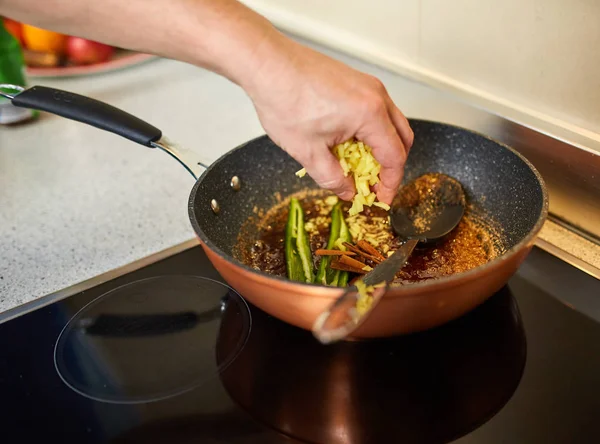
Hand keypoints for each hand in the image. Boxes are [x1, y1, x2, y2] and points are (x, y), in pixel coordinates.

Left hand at [245, 36, 413, 204]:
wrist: (267, 64)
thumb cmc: (284, 99)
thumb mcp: (308, 152)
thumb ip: (332, 178)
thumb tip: (347, 191)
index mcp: (370, 114)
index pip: (395, 157)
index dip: (390, 184)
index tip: (381, 199)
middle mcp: (375, 96)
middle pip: (402, 138)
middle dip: (390, 166)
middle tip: (373, 185)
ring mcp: (367, 85)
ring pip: (390, 123)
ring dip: (380, 147)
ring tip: (358, 167)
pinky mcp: (356, 81)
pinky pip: (375, 110)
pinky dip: (370, 131)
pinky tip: (348, 143)